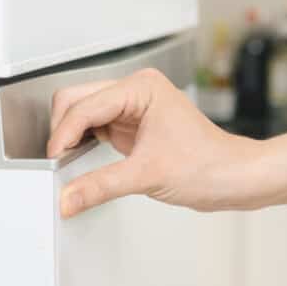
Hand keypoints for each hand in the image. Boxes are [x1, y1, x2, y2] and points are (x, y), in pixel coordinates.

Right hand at [47, 68, 258, 217]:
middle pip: (77, 100)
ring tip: (66, 164)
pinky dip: (83, 144)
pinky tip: (80, 162)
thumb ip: (101, 186)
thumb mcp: (148, 176)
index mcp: (141, 88)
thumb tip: (67, 197)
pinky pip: (95, 129)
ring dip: (72, 137)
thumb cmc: (209, 164)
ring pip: (83, 113)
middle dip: (63, 131)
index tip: (52, 161)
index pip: (85, 105)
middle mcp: (136, 91)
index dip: (63, 134)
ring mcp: (133, 107)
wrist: (234, 177)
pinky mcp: (132, 126)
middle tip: (56, 163)